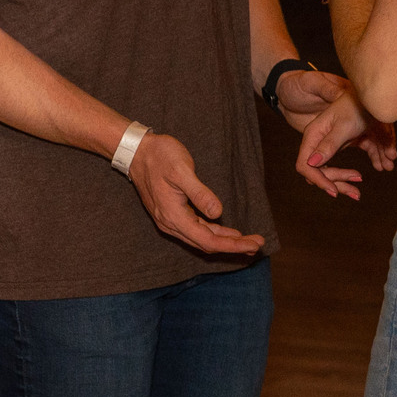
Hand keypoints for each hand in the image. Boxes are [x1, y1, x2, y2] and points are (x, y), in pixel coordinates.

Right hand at [125, 130, 267, 256]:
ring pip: (202, 238)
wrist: (137, 151)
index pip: (207, 240)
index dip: (232, 245)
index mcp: (173, 216)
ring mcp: (170, 220)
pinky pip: (197, 230)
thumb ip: (200, 194)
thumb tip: (218, 212)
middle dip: (233, 246)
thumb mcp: (182, 171)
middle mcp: (170, 223)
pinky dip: (215, 233)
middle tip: (258, 243)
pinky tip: (229, 233)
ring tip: (249, 241)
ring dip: (226, 241)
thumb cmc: (160, 157)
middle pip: (206, 243)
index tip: (254, 244)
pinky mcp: (173, 214)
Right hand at [278, 69, 395, 194]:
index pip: (307, 164)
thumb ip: (329, 145)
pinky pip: (367, 152)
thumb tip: (312, 163)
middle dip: (342, 180)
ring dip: (364, 168)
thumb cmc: (356, 105)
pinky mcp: (359, 137)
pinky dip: (378, 157)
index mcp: (315, 136)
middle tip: (357, 193)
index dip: (318, 180)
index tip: (333, 192)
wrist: (376, 92)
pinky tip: (388, 160)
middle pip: (325, 169)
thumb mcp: (342, 126)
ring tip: (385, 166)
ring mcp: (343, 139)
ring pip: (349, 163)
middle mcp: (325, 139)